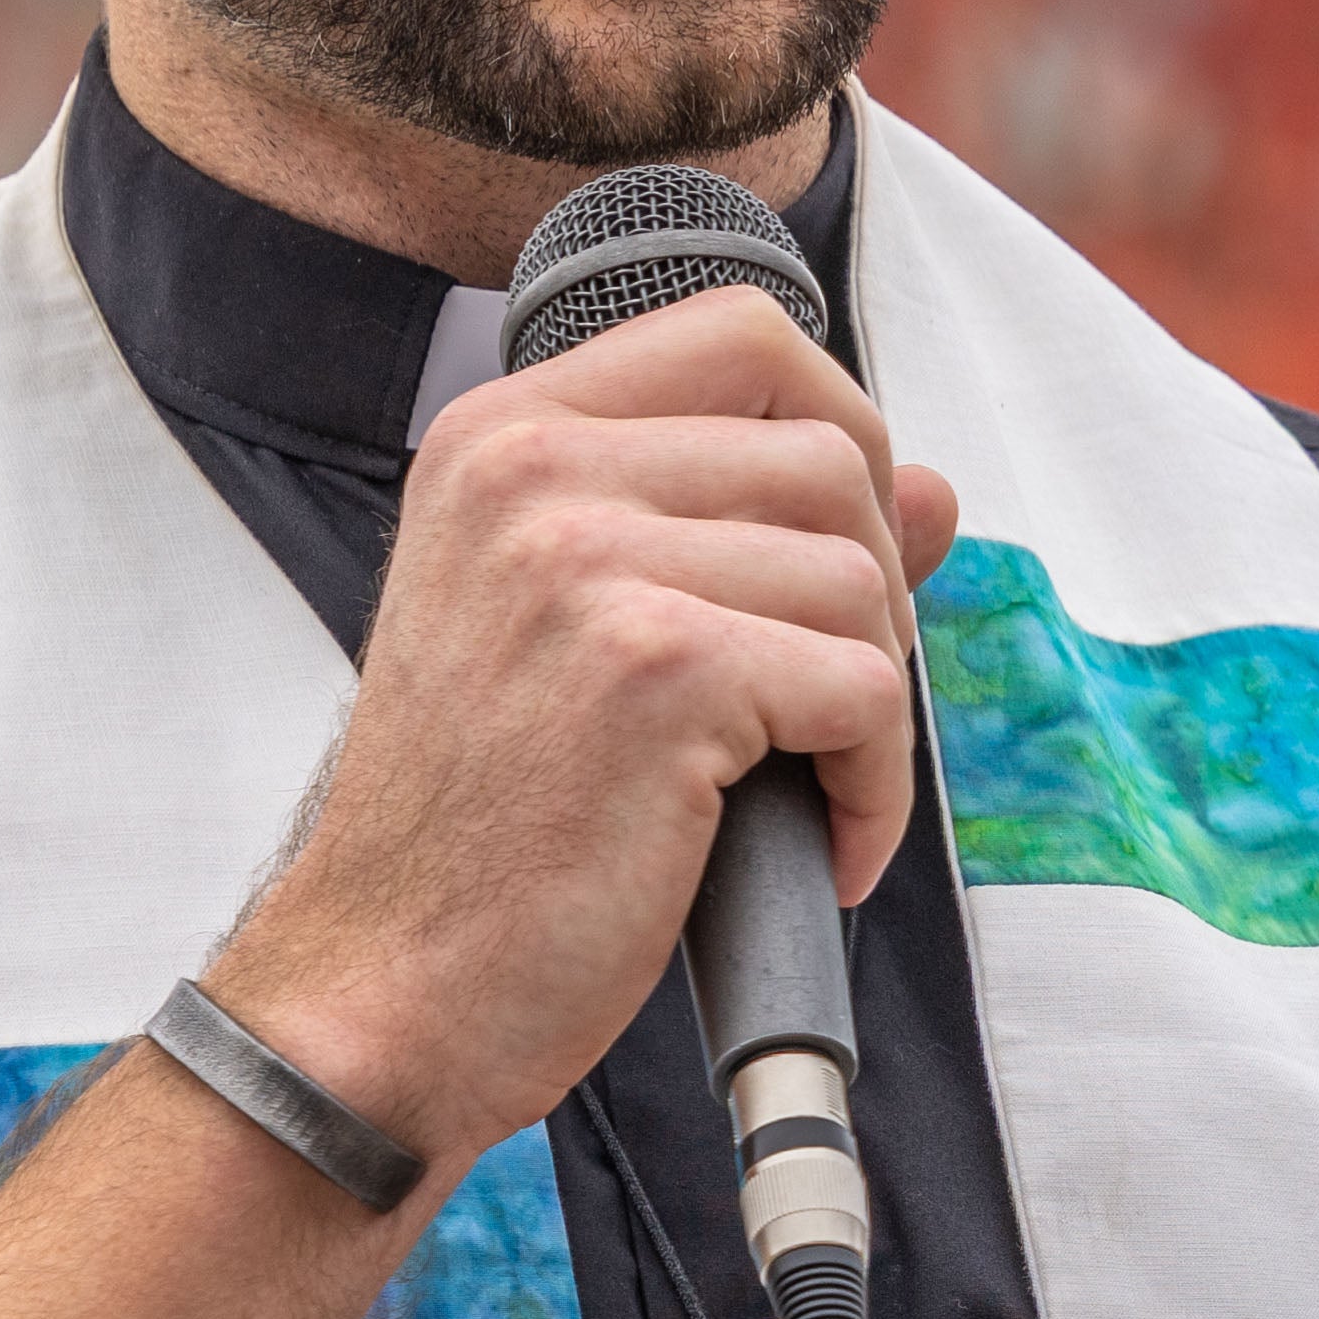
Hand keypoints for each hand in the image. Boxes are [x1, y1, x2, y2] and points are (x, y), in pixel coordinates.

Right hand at [205, 281, 957, 1168]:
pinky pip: (866, 693)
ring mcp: (589, 560)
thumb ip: (743, 535)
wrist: (386, 984)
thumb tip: (932, 488)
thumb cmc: (490, 825)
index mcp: (504, 435)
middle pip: (829, 456)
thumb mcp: (587, 633)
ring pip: (861, 579)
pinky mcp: (657, 670)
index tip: (831, 557)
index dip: (838, 433)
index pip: (744, 334)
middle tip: (820, 711)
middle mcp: (533, 469)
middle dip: (869, 594)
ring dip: (870, 706)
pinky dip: (874, 789)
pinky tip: (820, 849)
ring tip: (803, 791)